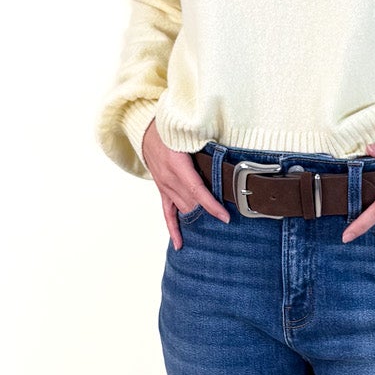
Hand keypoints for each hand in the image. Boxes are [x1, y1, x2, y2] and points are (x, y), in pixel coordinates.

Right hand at [143, 119, 230, 248]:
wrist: (146, 129)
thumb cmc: (170, 130)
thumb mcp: (189, 134)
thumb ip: (205, 146)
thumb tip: (225, 154)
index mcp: (177, 165)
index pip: (197, 190)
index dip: (212, 205)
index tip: (225, 217)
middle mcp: (169, 179)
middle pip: (192, 203)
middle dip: (209, 213)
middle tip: (228, 224)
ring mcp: (164, 186)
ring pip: (183, 209)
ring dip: (197, 219)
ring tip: (214, 232)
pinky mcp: (162, 190)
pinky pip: (167, 213)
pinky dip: (173, 229)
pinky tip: (180, 244)